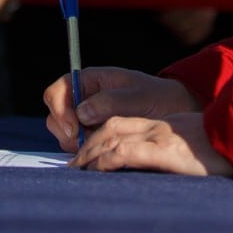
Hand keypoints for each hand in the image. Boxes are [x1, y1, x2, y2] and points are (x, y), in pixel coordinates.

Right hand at [44, 66, 200, 152]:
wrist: (177, 115)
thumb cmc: (161, 99)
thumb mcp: (141, 96)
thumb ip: (112, 101)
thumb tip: (82, 111)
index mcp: (91, 81)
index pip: (58, 90)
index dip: (59, 108)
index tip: (74, 128)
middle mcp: (84, 99)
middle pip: (55, 114)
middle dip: (65, 130)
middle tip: (85, 141)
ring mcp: (87, 120)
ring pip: (63, 134)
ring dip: (75, 143)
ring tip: (101, 143)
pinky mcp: (93, 137)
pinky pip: (77, 147)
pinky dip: (85, 152)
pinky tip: (104, 150)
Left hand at [71, 112, 232, 176]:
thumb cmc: (225, 150)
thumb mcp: (194, 147)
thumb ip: (171, 151)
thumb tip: (154, 167)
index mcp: (164, 124)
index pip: (122, 122)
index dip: (100, 134)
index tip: (88, 154)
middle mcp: (158, 126)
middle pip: (112, 126)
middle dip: (89, 144)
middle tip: (76, 164)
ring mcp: (161, 136)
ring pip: (113, 137)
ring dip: (91, 152)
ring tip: (78, 169)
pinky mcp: (165, 151)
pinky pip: (126, 152)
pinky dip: (106, 159)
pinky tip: (96, 168)